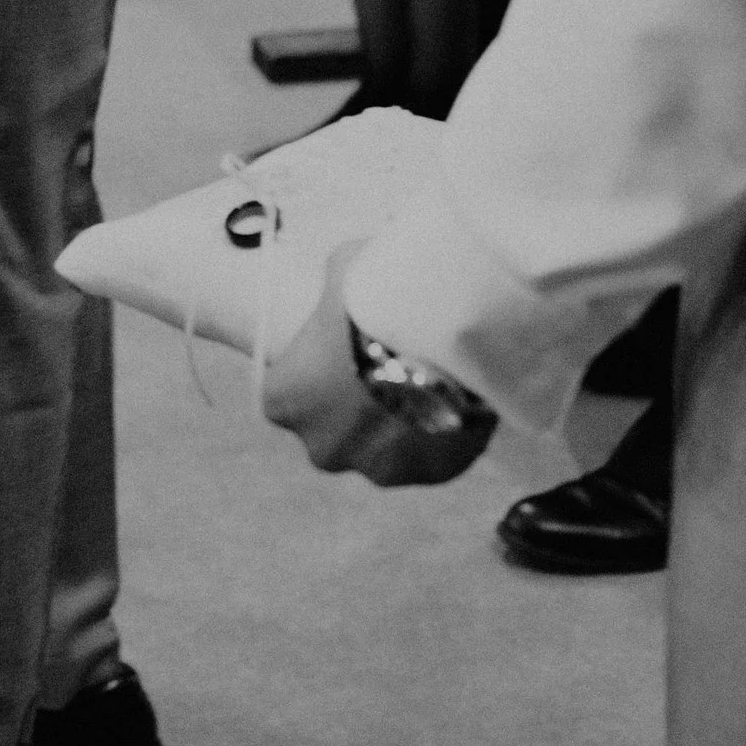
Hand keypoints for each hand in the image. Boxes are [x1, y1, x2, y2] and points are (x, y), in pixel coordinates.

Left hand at [262, 251, 497, 487]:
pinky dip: (446, 433)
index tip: (350, 342)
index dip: (321, 365)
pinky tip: (461, 396)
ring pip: (387, 446)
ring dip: (405, 421)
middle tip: (395, 360)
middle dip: (360, 403)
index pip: (289, 389)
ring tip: (436, 376)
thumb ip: (336, 281)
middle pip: (336, 427)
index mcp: (283, 400)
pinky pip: (435, 456)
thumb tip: (346, 275)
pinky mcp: (431, 477)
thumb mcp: (345, 269)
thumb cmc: (379, 297)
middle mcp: (322, 446)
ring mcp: (378, 468)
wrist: (446, 330)